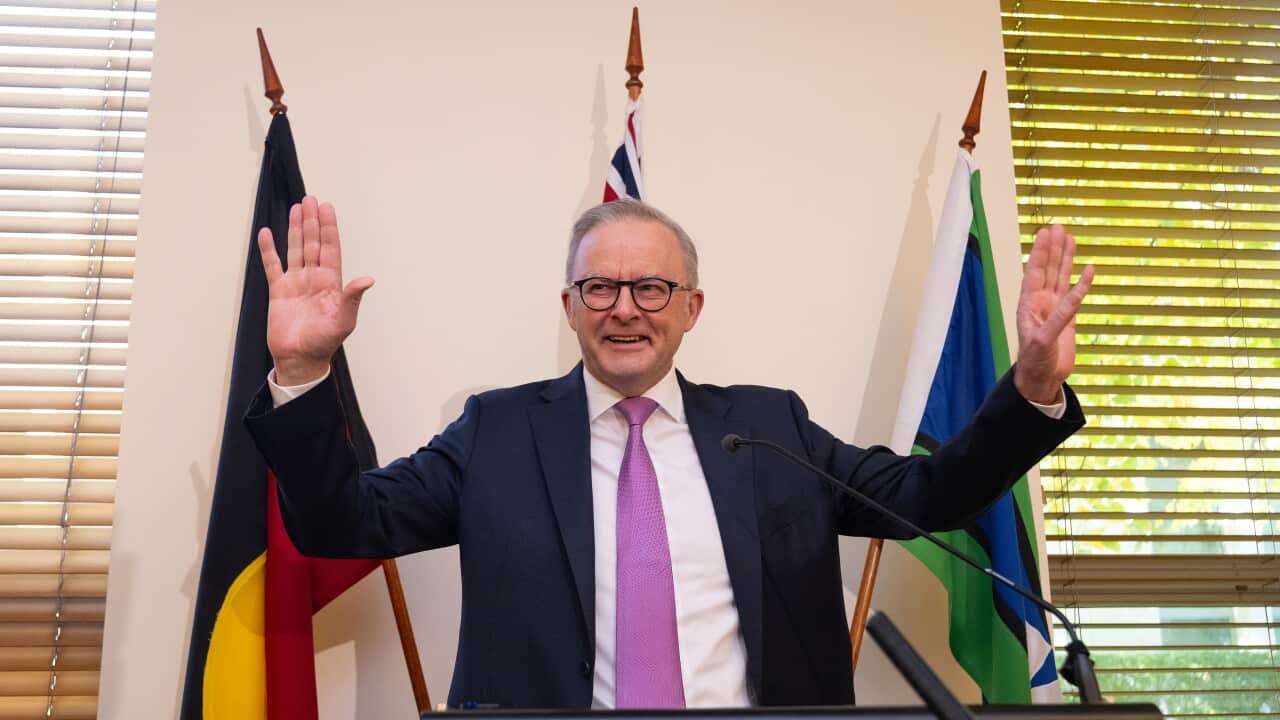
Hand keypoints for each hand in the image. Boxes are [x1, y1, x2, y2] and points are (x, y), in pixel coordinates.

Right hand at [257, 195, 374, 384]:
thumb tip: (368, 279)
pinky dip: (269, 250)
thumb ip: (352, 297)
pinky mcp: (278, 291)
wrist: (299, 358)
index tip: (327, 208)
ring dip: (296, 229)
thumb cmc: (324, 342)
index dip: (329, 228)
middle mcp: (314, 279)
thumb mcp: (343, 320)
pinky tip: (267, 233)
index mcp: (331, 283)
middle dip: (313, 222)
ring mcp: (296, 283)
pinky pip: (272, 265)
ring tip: (296, 208)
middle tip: (311, 199)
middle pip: (313, 243)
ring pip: (295, 249)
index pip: (330, 249)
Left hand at [1014, 224, 1094, 403]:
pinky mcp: (1068, 318)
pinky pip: (1075, 295)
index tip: (1044, 234)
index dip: (1039, 253)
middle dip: (1052, 248)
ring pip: (1060, 277)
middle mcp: (1041, 302)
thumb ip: (1058, 319)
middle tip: (1057, 227)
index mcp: (1029, 305)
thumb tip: (1073, 297)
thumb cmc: (1035, 361)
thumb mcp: (1043, 340)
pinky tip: (1088, 267)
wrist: (1042, 379)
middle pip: (1048, 269)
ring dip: (1064, 258)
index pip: (1035, 272)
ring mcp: (1054, 309)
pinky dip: (1081, 281)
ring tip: (1069, 237)